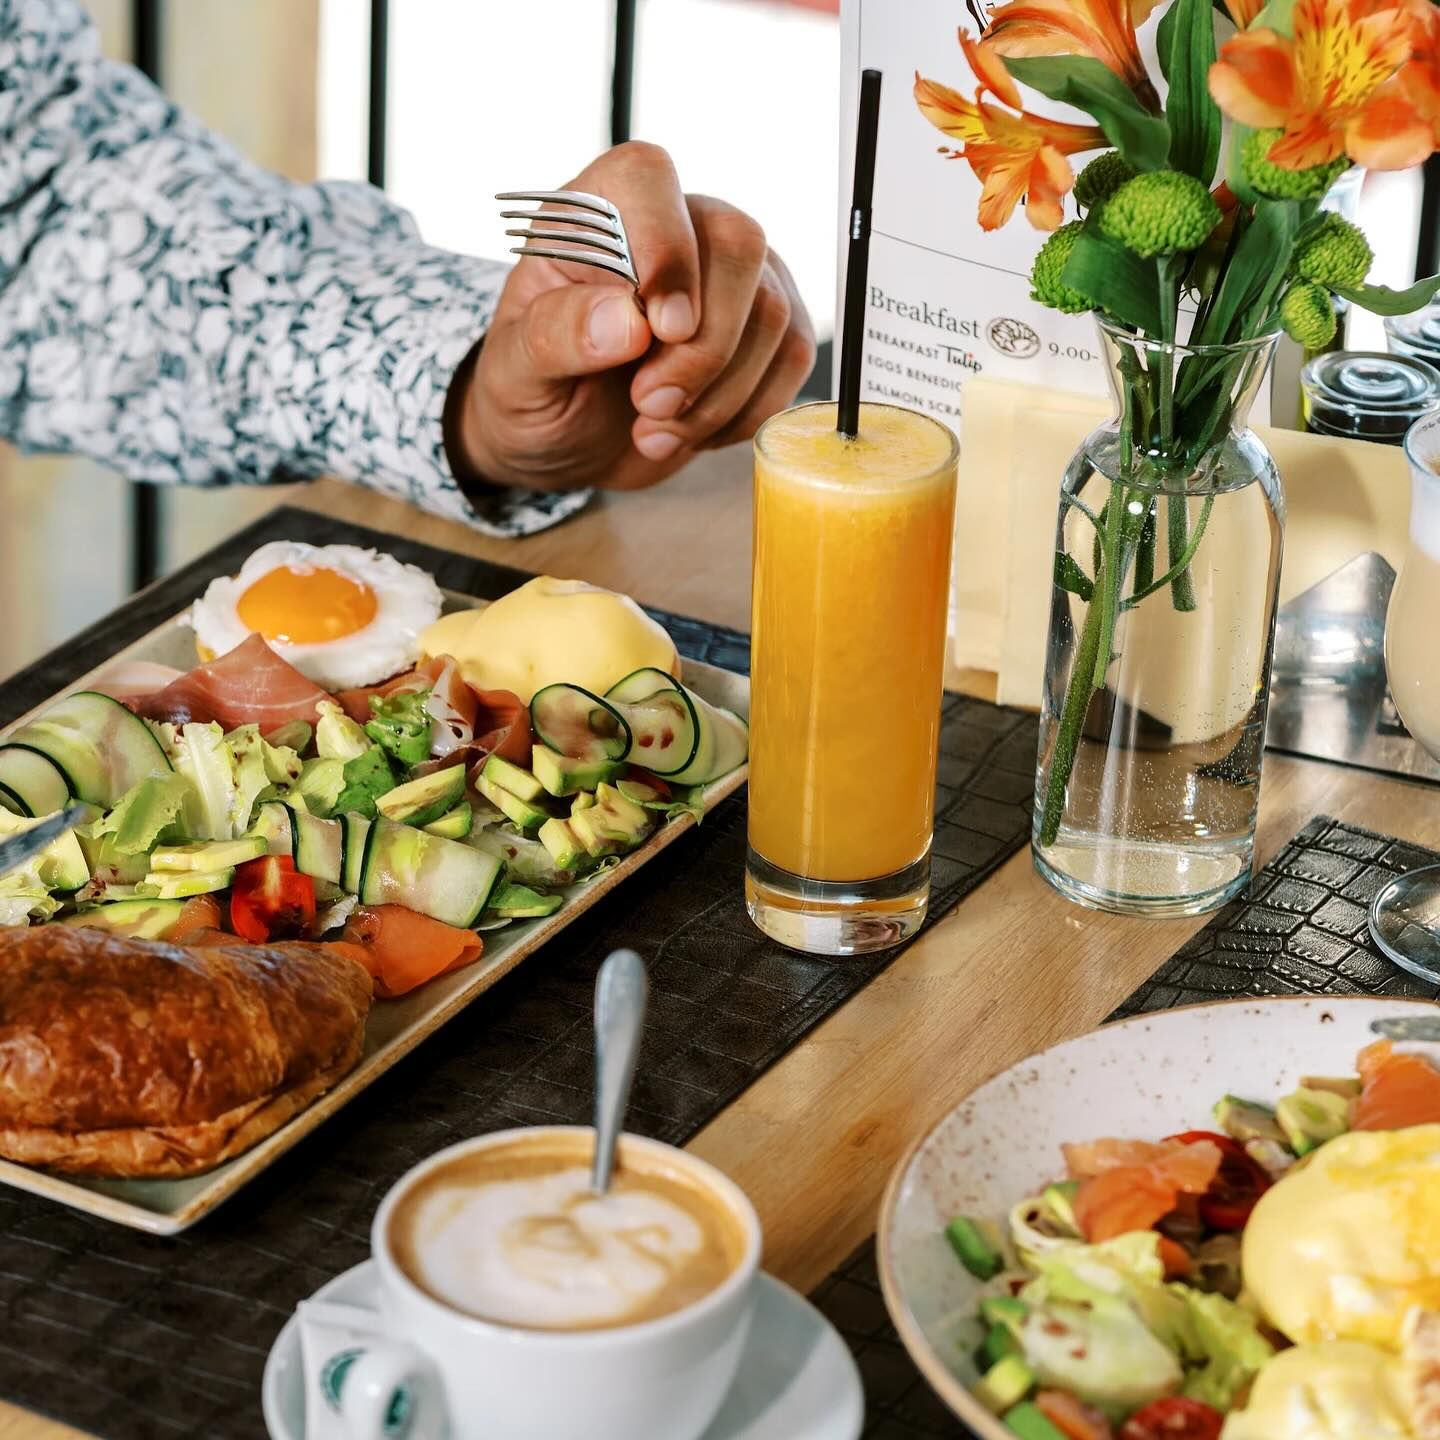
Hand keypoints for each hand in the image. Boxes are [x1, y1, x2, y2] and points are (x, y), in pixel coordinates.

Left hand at [454, 142, 816, 492]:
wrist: (569, 437)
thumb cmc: (536, 389)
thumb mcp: (517, 372)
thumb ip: (556, 336)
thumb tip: (626, 321)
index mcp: (597, 212)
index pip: (649, 180)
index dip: (668, 249)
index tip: (662, 330)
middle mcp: (676, 224)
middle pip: (738, 247)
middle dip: (702, 350)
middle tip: (650, 405)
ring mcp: (732, 275)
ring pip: (772, 313)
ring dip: (719, 395)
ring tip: (657, 426)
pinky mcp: (768, 327)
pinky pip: (792, 359)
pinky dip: (746, 411)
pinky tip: (694, 428)